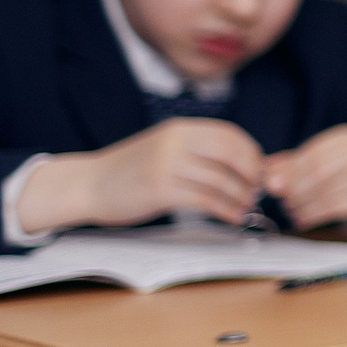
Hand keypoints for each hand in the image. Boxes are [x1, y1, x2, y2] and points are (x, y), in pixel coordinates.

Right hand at [13, 119, 267, 235]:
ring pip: (221, 180)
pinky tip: (233, 217)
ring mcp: (166, 165)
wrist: (86, 184)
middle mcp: (174, 142)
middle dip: (252, 175)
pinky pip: (206, 200)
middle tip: (258, 191)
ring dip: (241, 197)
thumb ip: (199, 151)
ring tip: (246, 207)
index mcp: (180, 129)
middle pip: (232, 154)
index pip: (230, 135)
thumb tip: (245, 164)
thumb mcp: (166, 148)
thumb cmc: (131, 170)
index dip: (252, 154)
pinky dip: (226, 210)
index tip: (260, 171)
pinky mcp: (159, 190)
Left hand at [264, 126, 346, 230]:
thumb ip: (299, 161)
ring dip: (301, 205)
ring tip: (291, 211)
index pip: (311, 153)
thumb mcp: (333, 161)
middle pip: (316, 172)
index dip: (288, 170)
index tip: (271, 184)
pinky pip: (332, 208)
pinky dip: (312, 215)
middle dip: (293, 189)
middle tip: (281, 200)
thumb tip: (266, 168)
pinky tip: (303, 220)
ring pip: (323, 192)